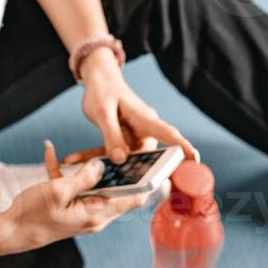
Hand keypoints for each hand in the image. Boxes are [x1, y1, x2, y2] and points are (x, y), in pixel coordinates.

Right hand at [0, 141, 155, 251]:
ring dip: (86, 168)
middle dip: (119, 168)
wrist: (10, 231)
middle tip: (131, 150)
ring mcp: (84, 211)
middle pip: (117, 189)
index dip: (151, 186)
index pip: (133, 199)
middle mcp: (95, 215)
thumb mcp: (57, 192)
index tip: (167, 174)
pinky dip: (67, 172)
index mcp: (96, 214)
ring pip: (95, 184)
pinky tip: (52, 155)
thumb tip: (102, 166)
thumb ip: (83, 178)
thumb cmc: (32, 216)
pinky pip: (76, 186)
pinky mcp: (72, 206)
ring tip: (74, 155)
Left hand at [76, 46, 200, 165]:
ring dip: (104, 166)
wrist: (97, 78)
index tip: (194, 161)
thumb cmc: (103, 89)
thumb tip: (121, 160)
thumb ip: (112, 135)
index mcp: (145, 119)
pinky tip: (72, 160)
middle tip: (120, 189)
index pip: (168, 134)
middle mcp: (144, 130)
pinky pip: (111, 153)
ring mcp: (133, 136)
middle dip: (134, 174)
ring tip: (78, 169)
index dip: (182, 148)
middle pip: (146, 156)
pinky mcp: (122, 140)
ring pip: (125, 159)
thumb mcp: (103, 112)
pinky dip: (94, 157)